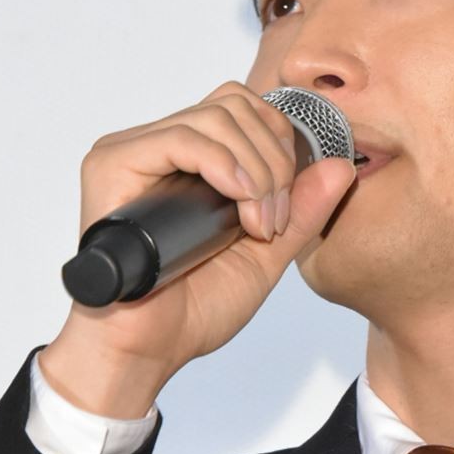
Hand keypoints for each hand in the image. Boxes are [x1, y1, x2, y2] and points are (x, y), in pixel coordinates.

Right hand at [39, 81, 355, 414]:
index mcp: (191, 162)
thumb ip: (301, 212)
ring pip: (216, 117)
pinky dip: (224, 164)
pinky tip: (239, 201)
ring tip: (256, 225)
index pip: (245, 111)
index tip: (284, 211)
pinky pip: (182, 137)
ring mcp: (134, 151)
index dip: (280, 145)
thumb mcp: (265, 256)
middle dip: (273, 160)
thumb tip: (340, 166)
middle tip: (273, 222)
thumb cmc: (191, 310)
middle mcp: (160, 148)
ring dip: (255, 170)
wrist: (148, 349)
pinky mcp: (113, 163)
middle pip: (235, 104)